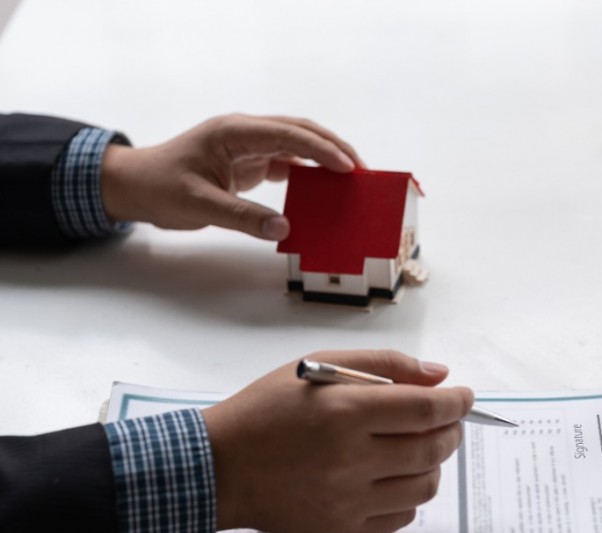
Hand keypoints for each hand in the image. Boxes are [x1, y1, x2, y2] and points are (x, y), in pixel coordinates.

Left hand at [100, 114, 364, 240]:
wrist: (136, 185)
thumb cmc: (161, 188)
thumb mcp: (200, 206)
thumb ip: (242, 217)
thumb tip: (284, 230)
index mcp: (233, 132)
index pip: (287, 135)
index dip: (320, 150)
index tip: (347, 168)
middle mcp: (244, 132)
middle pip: (300, 130)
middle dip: (333, 147)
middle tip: (362, 170)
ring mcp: (249, 145)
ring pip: (297, 143)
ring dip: (325, 157)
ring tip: (352, 177)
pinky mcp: (250, 161)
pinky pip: (288, 161)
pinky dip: (310, 172)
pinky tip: (325, 188)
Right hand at [202, 350, 473, 532]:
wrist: (220, 467)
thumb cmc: (267, 410)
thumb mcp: (319, 366)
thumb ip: (384, 364)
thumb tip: (439, 375)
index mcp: (345, 411)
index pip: (427, 409)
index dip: (457, 402)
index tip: (465, 397)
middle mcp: (350, 459)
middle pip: (433, 448)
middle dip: (451, 430)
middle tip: (447, 420)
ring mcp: (348, 500)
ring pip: (425, 486)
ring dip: (434, 463)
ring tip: (419, 447)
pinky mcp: (343, 529)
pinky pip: (401, 517)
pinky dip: (409, 495)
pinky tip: (393, 476)